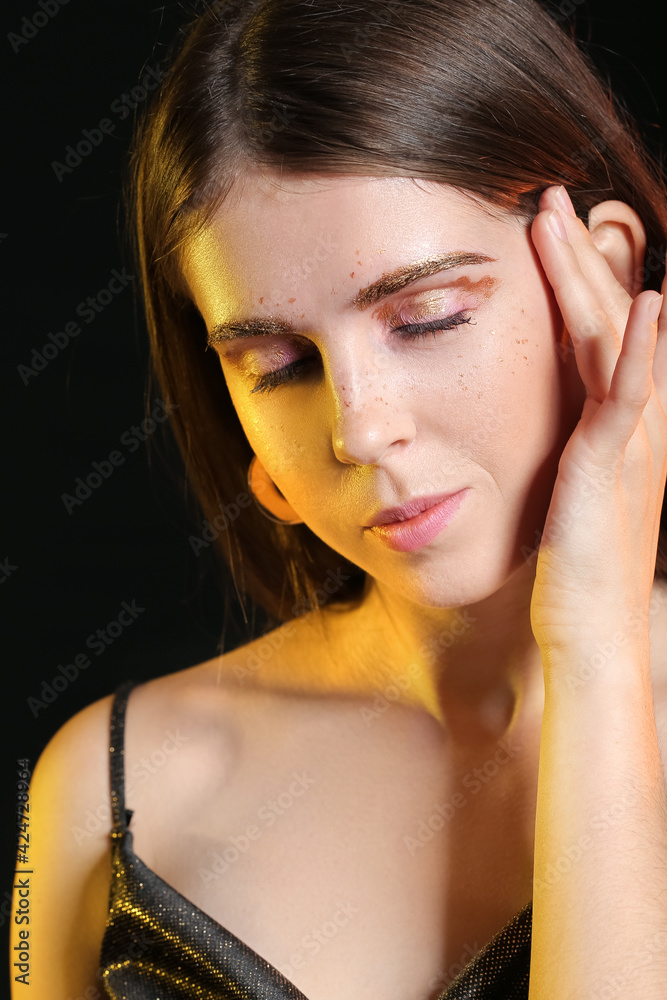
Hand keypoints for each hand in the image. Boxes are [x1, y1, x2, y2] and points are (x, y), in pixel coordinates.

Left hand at [528, 185, 666, 657]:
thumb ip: (563, 456)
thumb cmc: (573, 576)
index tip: (550, 237)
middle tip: (549, 201)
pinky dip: (643, 349)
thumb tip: (541, 434)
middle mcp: (636, 426)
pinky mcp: (614, 467)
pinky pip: (632, 398)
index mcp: (620, 430)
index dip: (580, 284)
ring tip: (560, 218)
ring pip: (615, 342)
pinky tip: (647, 301)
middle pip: (609, 322)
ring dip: (590, 276)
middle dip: (579, 259)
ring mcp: (631, 443)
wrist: (590, 634)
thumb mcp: (568, 501)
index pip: (601, 339)